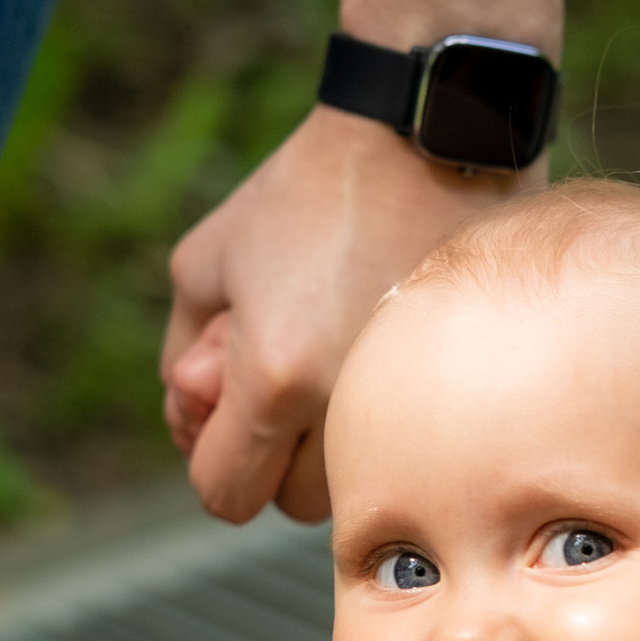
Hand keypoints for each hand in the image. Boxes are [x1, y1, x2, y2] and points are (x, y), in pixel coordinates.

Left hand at [161, 0, 568, 522]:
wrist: (427, 136)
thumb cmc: (307, 191)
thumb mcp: (207, 261)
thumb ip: (182, 355)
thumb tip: (194, 418)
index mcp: (273, 381)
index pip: (224, 496)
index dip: (209, 461)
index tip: (220, 414)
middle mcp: (345, 406)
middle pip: (291, 505)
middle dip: (273, 455)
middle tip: (281, 374)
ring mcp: (408, 399)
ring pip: (356, 481)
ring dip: (332, 444)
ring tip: (335, 357)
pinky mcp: (457, 384)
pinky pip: (412, 442)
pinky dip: (389, 414)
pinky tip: (384, 346)